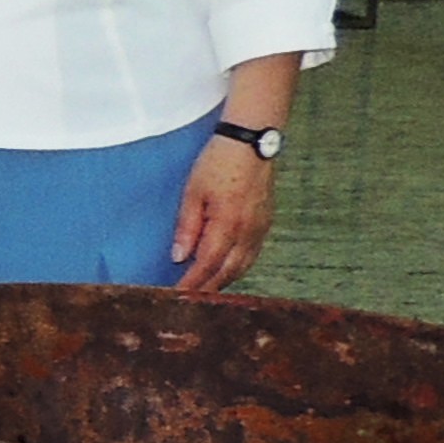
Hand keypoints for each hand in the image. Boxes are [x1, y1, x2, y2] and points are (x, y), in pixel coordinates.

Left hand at [169, 142, 273, 293]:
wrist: (251, 142)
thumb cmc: (218, 162)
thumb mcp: (193, 192)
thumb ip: (187, 227)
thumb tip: (179, 257)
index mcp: (228, 224)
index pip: (207, 265)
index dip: (192, 284)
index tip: (177, 297)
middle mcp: (248, 231)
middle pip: (228, 272)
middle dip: (208, 288)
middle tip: (190, 301)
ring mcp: (260, 228)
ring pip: (243, 266)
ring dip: (224, 280)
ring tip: (206, 290)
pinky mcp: (266, 222)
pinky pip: (252, 254)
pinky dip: (238, 266)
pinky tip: (228, 268)